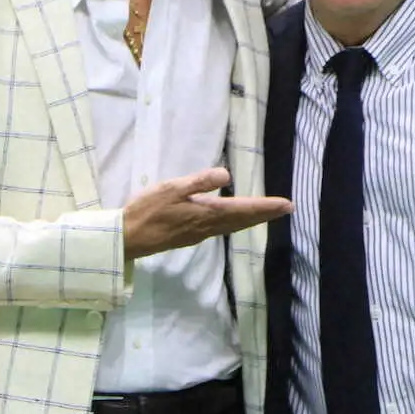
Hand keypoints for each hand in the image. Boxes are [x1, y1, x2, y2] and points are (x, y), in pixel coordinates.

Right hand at [123, 168, 292, 260]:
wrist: (127, 239)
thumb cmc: (147, 210)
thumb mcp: (171, 189)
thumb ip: (199, 182)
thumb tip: (226, 175)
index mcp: (206, 213)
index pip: (243, 209)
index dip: (266, 207)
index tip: (287, 205)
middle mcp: (208, 227)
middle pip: (243, 220)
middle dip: (265, 214)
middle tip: (286, 209)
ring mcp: (199, 234)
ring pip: (233, 226)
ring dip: (252, 220)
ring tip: (267, 214)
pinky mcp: (190, 237)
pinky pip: (222, 229)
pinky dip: (236, 224)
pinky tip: (234, 221)